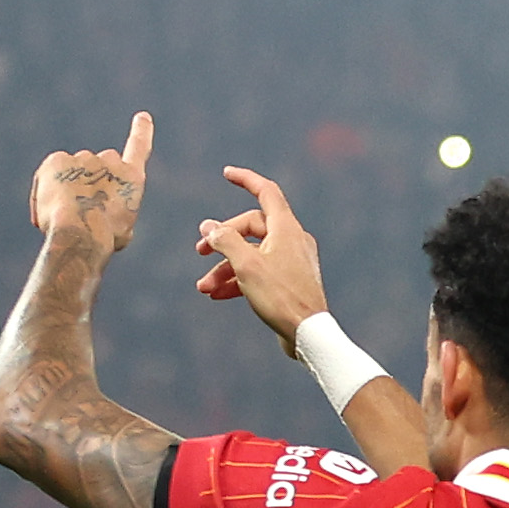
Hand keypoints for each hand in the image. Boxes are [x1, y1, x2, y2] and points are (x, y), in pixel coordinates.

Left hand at [28, 112, 153, 252]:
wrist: (82, 231)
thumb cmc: (105, 237)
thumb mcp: (122, 229)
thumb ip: (115, 211)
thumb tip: (101, 209)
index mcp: (132, 178)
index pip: (139, 147)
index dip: (141, 131)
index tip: (142, 116)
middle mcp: (110, 161)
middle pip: (100, 163)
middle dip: (92, 178)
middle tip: (84, 204)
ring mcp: (83, 157)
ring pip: (73, 170)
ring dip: (69, 185)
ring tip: (65, 214)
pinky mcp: (57, 159)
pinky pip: (52, 171)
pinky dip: (48, 186)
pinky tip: (50, 207)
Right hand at [196, 167, 328, 350]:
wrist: (308, 334)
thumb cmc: (281, 297)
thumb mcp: (246, 265)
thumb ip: (225, 240)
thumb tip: (209, 226)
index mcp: (286, 229)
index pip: (266, 192)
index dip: (247, 179)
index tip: (227, 172)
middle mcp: (292, 240)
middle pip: (250, 227)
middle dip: (222, 240)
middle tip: (199, 252)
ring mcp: (292, 261)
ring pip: (251, 254)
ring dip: (225, 268)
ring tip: (203, 287)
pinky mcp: (289, 281)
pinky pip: (259, 273)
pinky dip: (238, 280)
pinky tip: (217, 295)